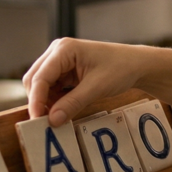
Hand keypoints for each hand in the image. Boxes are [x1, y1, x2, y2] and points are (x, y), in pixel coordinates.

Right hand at [22, 38, 136, 125]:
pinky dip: (53, 100)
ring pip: (41, 85)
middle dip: (38, 101)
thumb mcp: (97, 88)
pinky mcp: (65, 71)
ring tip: (56, 118)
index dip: (36, 100)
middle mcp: (57, 52)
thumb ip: (73, 103)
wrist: (136, 65)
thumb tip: (52, 121)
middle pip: (35, 79)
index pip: (40, 77)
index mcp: (64, 49)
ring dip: (45, 102)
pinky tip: (62, 110)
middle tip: (44, 123)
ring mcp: (60, 61)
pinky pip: (51, 87)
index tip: (37, 119)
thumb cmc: (120, 69)